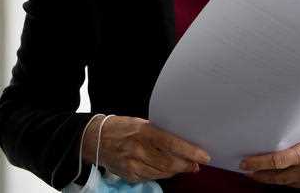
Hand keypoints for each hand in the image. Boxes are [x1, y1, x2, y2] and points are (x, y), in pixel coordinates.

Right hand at [82, 115, 210, 183]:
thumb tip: (181, 143)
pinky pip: (152, 177)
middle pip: (170, 162)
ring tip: (186, 166)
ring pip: (162, 172)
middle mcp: (138, 148)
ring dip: (177, 171)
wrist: (95, 139)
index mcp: (144, 131)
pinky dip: (162, 174)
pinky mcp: (129, 174)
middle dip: (187, 165)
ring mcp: (133, 164)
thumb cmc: (121, 127)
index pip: (172, 143)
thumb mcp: (141, 122)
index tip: (204, 156)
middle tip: (197, 164)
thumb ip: (160, 132)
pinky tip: (167, 169)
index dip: (190, 151)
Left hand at [239, 125, 299, 191]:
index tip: (245, 163)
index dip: (258, 163)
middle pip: (276, 177)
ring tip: (259, 172)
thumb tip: (271, 136)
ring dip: (271, 179)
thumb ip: (293, 138)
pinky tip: (282, 176)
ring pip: (285, 184)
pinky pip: (296, 187)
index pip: (276, 161)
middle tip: (246, 169)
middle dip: (259, 174)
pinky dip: (289, 182)